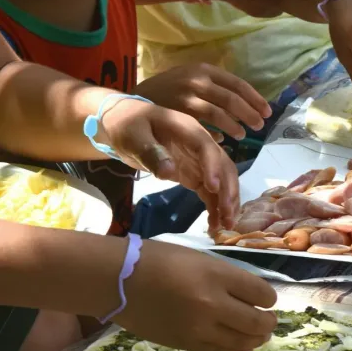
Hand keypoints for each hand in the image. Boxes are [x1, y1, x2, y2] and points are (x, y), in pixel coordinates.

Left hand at [99, 98, 239, 229]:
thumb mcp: (134, 135)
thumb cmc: (128, 125)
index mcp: (189, 130)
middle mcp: (201, 146)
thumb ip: (151, 152)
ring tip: (226, 225)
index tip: (213, 188)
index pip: (207, 148)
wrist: (123, 126)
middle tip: (227, 215)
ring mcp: (200, 162)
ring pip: (222, 181)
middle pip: (224, 167)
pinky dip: (215, 206)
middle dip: (228, 191)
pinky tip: (214, 224)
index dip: (213, 167)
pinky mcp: (195, 175)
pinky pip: (210, 192)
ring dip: (227, 202)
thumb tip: (169, 172)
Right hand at [113, 240, 277, 350]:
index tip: (267, 299)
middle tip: (270, 320)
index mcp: (217, 275)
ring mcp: (199, 327)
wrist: (116, 279)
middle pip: (257, 322)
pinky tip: (242, 346)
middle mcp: (213, 303)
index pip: (262, 293)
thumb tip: (251, 296)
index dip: (269, 298)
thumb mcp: (200, 259)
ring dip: (257, 339)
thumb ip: (226, 277)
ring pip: (243, 342)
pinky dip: (237, 350)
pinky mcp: (186, 344)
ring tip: (259, 335)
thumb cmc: (158, 260)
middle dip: (269, 322)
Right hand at [133, 63, 270, 139]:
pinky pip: (204, 126)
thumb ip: (215, 89)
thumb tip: (245, 106)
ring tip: (243, 135)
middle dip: (250, 114)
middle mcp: (197, 80)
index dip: (255, 99)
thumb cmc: (170, 91)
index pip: (237, 83)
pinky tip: (223, 140)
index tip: (267, 111)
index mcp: (204, 69)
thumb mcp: (192, 80)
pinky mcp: (178, 114)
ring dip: (235, 126)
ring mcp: (186, 97)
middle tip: (260, 125)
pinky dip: (217, 134)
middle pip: (232, 99)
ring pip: (220, 114)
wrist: (136, 99)